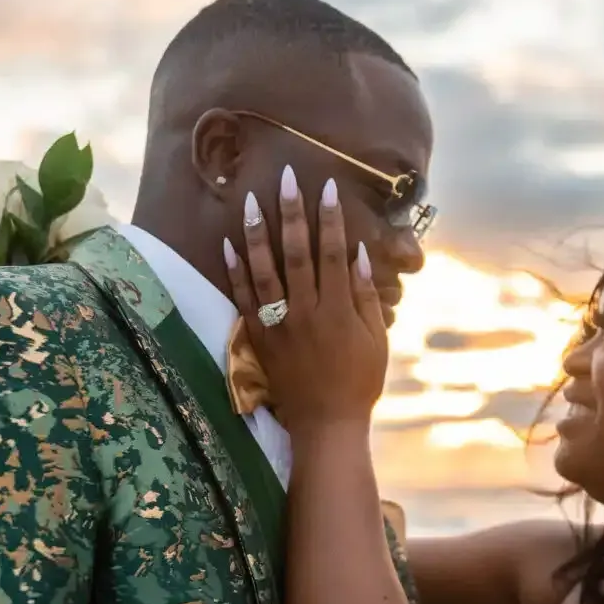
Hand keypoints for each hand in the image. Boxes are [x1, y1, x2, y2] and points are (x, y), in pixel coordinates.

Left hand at [225, 166, 386, 431]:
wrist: (325, 425)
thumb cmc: (358, 382)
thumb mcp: (375, 339)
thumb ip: (364, 296)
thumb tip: (358, 254)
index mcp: (337, 310)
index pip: (333, 253)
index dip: (330, 218)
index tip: (327, 187)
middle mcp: (305, 312)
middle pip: (295, 253)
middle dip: (291, 212)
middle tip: (286, 178)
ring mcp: (279, 325)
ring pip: (264, 271)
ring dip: (257, 234)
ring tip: (250, 201)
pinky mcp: (260, 339)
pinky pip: (244, 299)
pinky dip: (235, 271)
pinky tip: (229, 245)